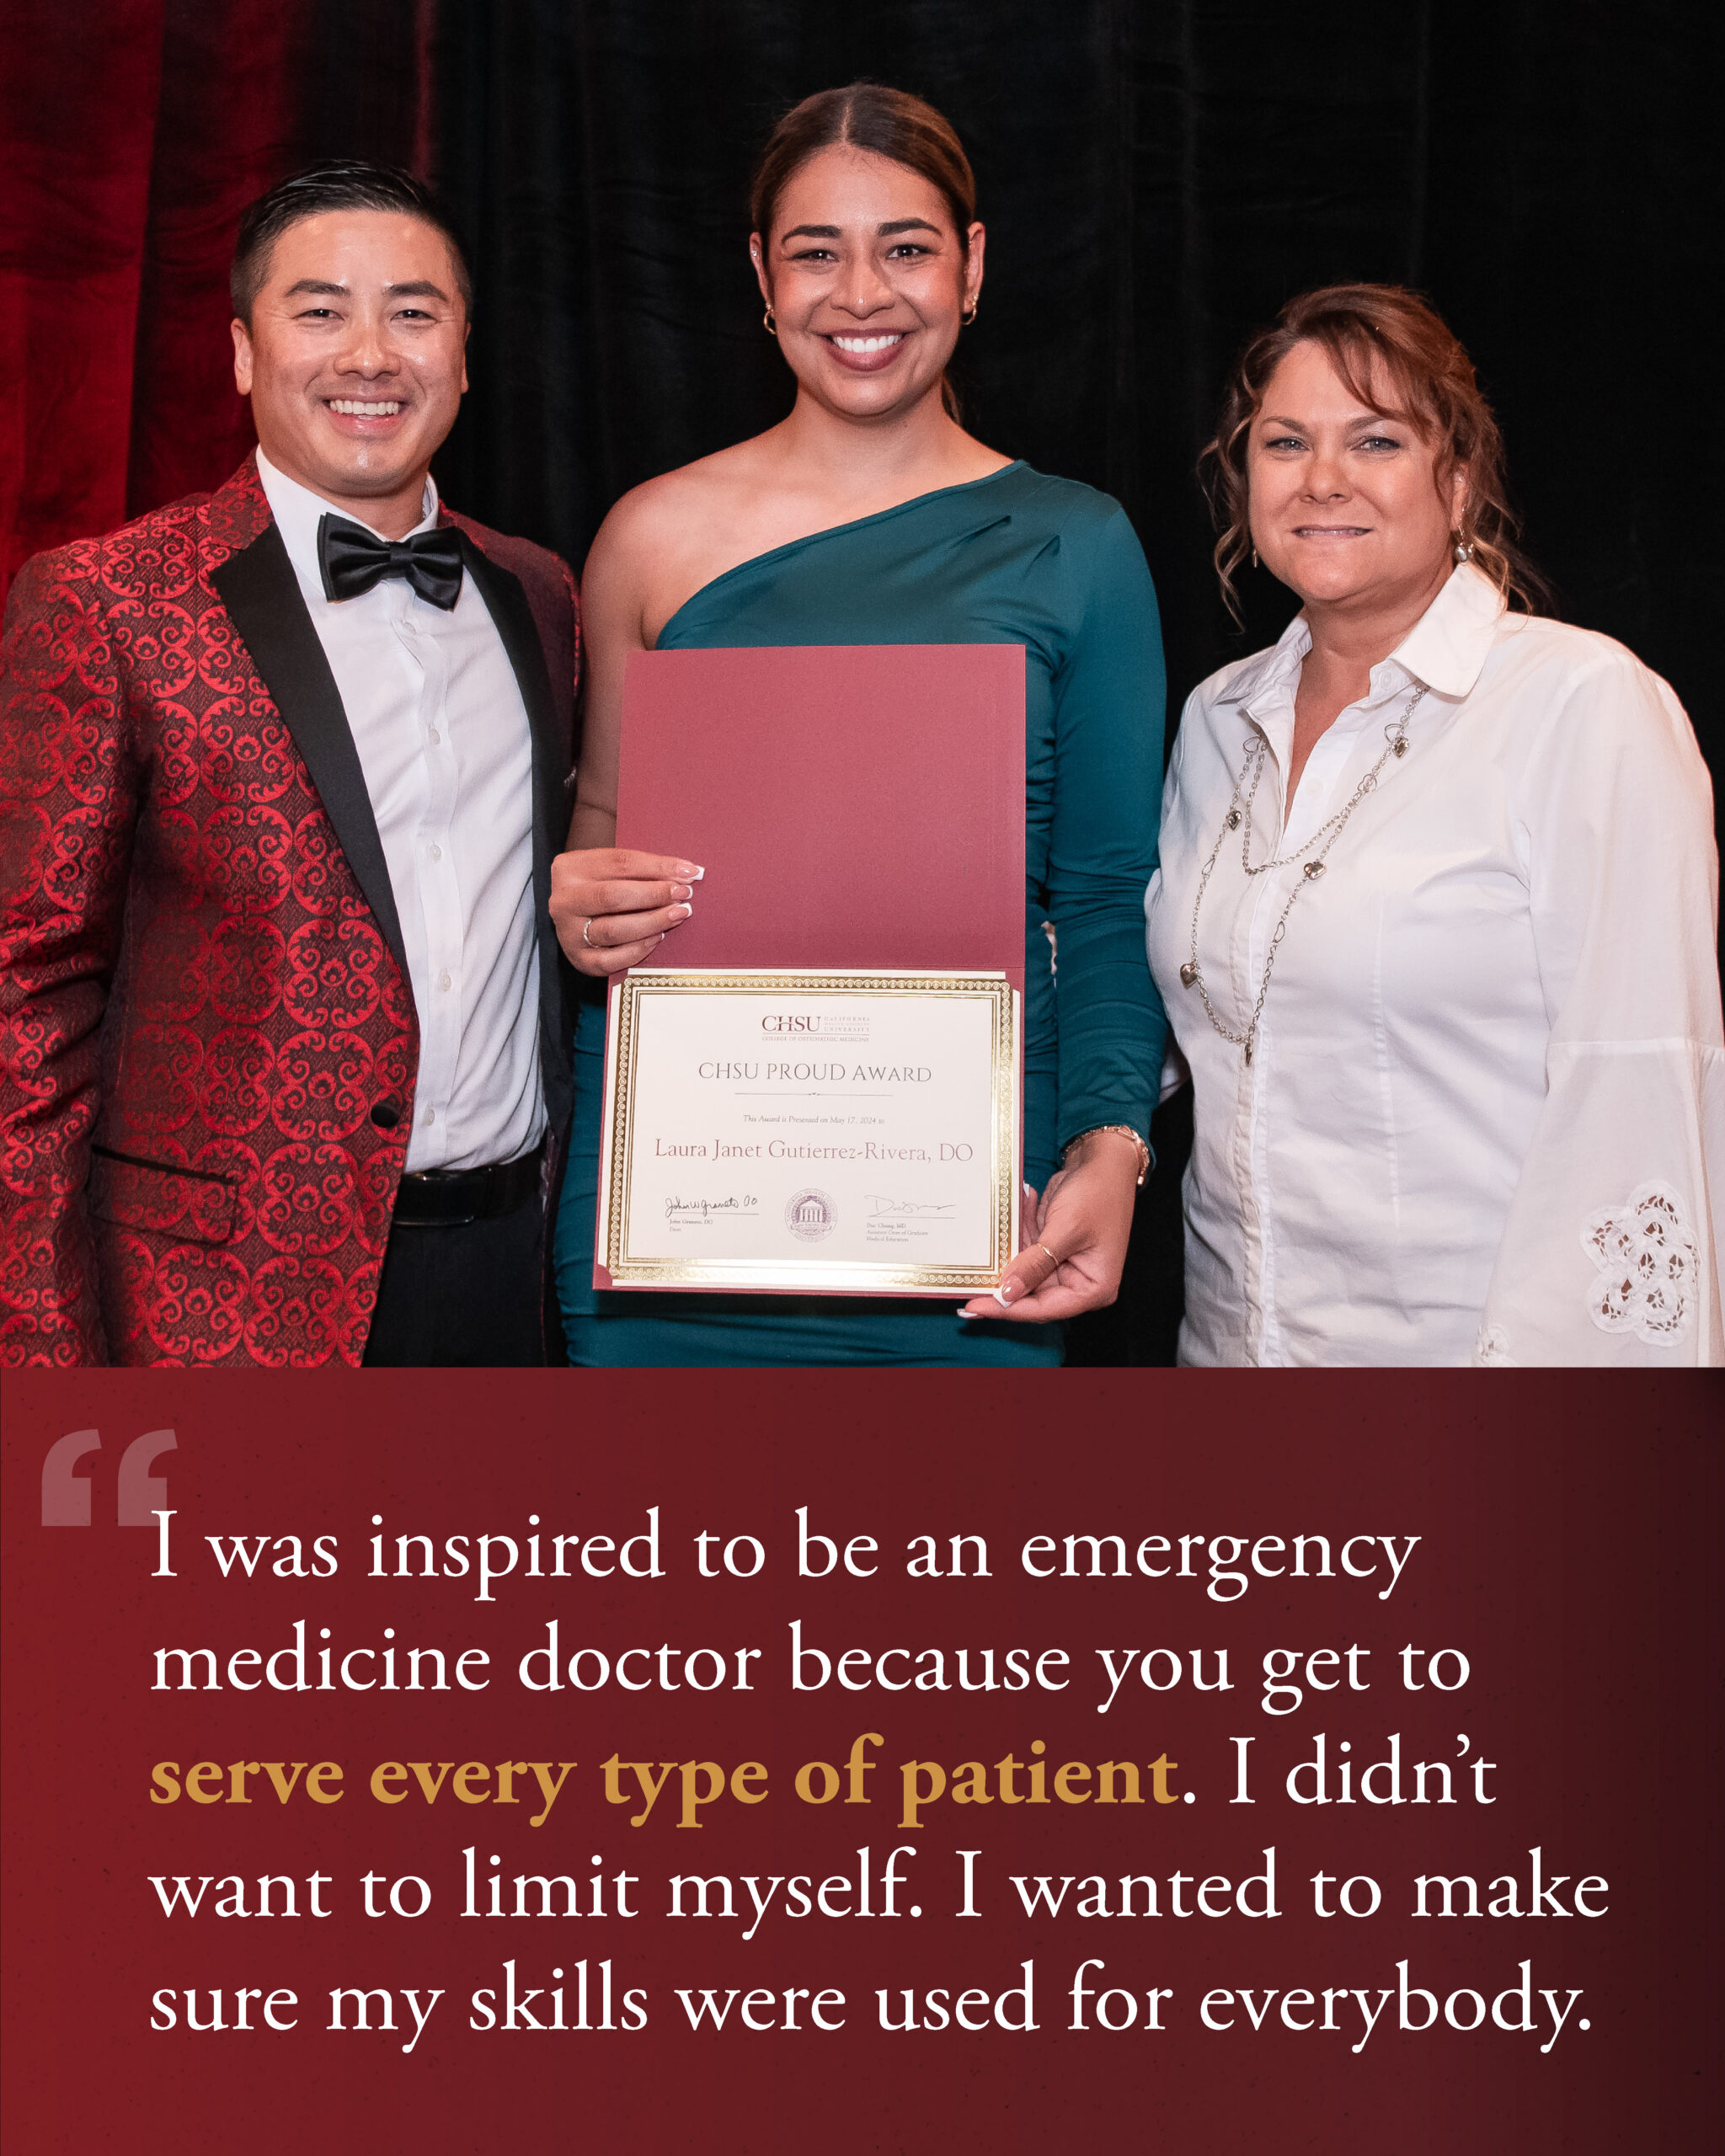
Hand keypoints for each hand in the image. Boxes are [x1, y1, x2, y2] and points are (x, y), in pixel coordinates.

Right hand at [550, 848, 702, 974]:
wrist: (574, 915)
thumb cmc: (600, 887)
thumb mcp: (610, 869)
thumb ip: (641, 869)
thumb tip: (687, 872)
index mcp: (570, 868)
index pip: (619, 863)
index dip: (657, 867)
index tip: (688, 871)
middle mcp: (564, 900)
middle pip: (613, 896)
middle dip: (655, 895)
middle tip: (683, 894)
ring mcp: (568, 932)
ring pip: (614, 930)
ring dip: (652, 922)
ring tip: (677, 914)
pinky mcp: (579, 959)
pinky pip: (612, 960)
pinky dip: (639, 949)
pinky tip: (658, 937)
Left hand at [958, 1129, 1141, 1323]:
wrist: (1103, 1160)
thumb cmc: (1098, 1194)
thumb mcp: (1066, 1230)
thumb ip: (1035, 1264)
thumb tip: (1006, 1293)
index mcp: (1092, 1288)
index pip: (1044, 1309)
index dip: (1008, 1309)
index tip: (973, 1306)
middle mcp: (1079, 1282)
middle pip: (1031, 1293)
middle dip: (1002, 1279)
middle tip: (967, 1278)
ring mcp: (1064, 1264)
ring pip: (1023, 1270)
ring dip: (1008, 1249)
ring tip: (996, 1229)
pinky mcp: (1052, 1248)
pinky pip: (1025, 1248)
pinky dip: (1018, 1230)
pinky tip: (1020, 1207)